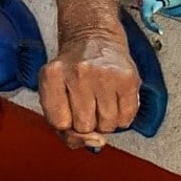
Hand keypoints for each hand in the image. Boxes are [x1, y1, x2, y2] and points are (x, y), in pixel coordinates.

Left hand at [38, 27, 138, 150]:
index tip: (67, 108)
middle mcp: (78, 73)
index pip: (59, 123)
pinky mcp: (128, 78)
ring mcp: (105, 75)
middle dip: (86, 121)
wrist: (95, 37)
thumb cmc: (72, 69)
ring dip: (104, 121)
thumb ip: (63, 127)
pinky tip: (114, 100)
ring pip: (106, 126)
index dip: (65, 122)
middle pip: (84, 127)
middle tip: (86, 101)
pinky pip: (126, 119)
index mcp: (52, 75)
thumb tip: (96, 143)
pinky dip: (121, 117)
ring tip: (100, 100)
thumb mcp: (54, 91)